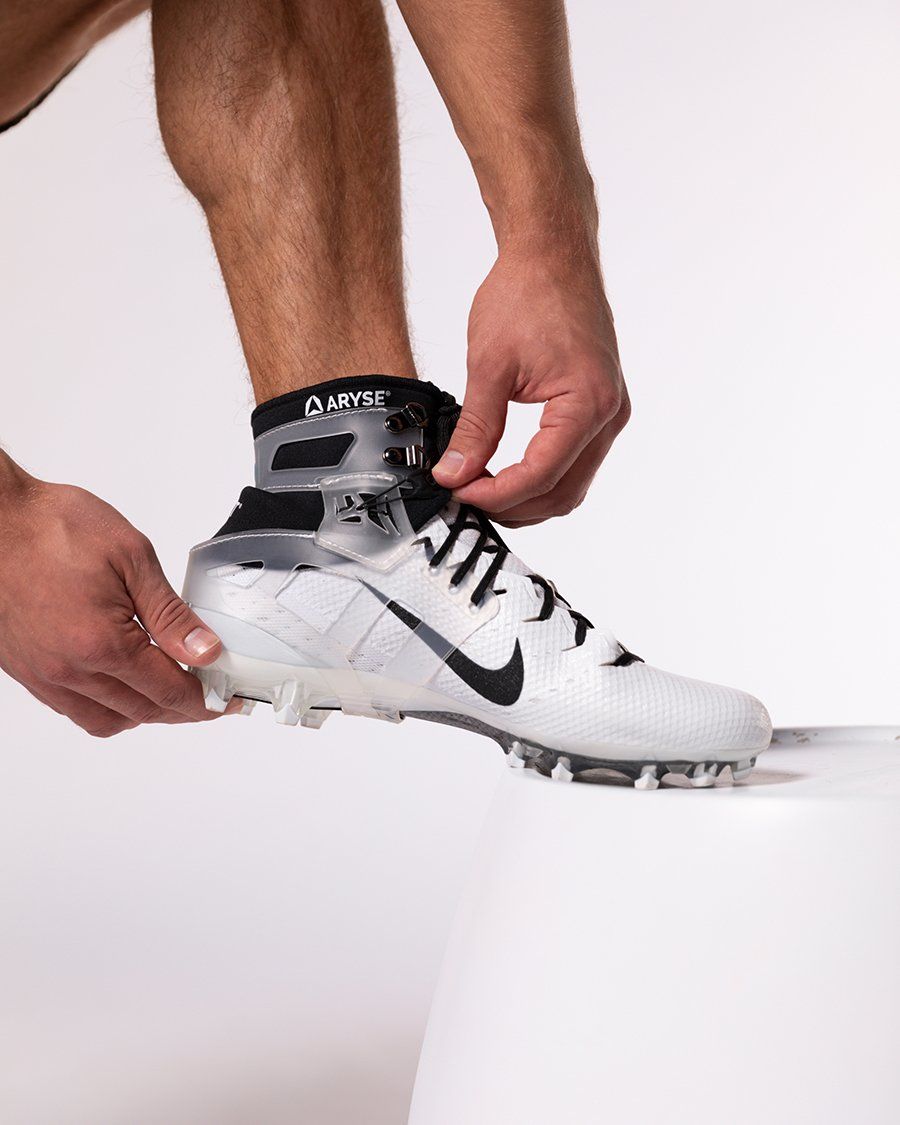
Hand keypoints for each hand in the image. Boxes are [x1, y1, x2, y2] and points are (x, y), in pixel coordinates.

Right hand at [0, 468, 234, 736]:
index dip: (205, 701)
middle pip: (142, 712)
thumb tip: (205, 651)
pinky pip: (74, 709)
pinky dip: (108, 708)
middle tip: (210, 698)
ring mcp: (44, 674)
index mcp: (102, 643)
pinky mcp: (26, 670)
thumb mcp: (131, 557)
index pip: (168, 691)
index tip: (228, 701)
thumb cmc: (52, 527)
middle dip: (183, 711)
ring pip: (107, 720)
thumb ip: (170, 613)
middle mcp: (69, 670)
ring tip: (172, 693)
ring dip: (145, 714)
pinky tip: (125, 687)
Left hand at [432, 249, 629, 524]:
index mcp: (588, 403)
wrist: (553, 253)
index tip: (458, 494)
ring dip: (528, 498)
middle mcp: (610, 414)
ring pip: (572, 484)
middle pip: (563, 492)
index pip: (542, 475)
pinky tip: (506, 473)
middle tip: (465, 499)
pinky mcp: (601, 408)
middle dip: (513, 506)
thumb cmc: (526, 294)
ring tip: (481, 490)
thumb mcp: (489, 367)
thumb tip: (453, 475)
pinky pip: (576, 462)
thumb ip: (475, 428)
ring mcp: (610, 413)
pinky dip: (542, 478)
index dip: (496, 495)